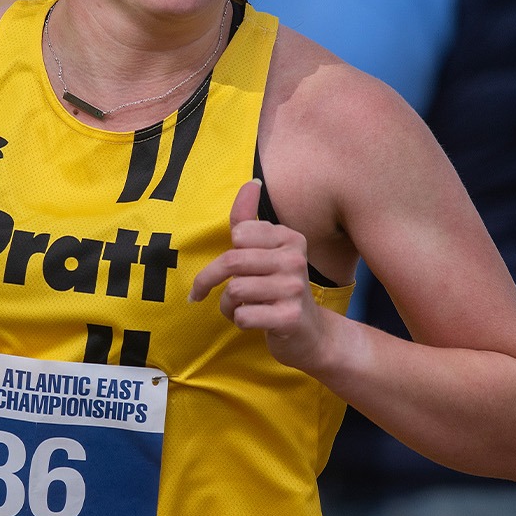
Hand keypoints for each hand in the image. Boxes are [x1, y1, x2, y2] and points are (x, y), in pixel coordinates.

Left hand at [190, 179, 331, 370]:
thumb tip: (252, 182)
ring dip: (227, 304)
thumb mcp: (265, 250)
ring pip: (234, 291)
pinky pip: (242, 316)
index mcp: (289, 238)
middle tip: (205, 291)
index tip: (231, 267)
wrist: (310, 333)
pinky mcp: (290, 317)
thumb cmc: (278, 287)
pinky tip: (254, 321)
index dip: (226, 254)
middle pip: (231, 262)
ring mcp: (295, 289)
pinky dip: (239, 321)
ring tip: (241, 307)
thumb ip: (249, 218)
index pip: (238, 234)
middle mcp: (296, 260)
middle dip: (211, 280)